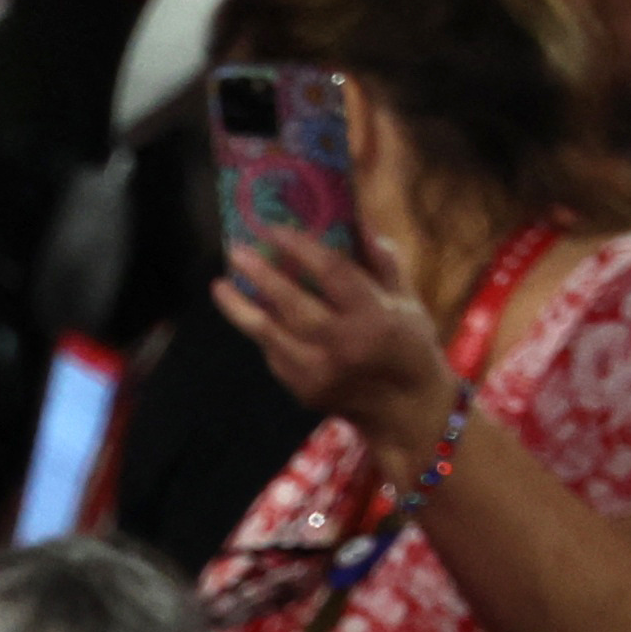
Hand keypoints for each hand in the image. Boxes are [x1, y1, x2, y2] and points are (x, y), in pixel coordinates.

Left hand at [212, 226, 455, 464]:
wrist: (406, 412)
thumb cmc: (410, 348)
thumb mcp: (407, 301)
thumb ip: (382, 263)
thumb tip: (356, 219)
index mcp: (375, 318)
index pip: (332, 273)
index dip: (301, 247)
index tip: (275, 228)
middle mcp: (344, 346)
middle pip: (292, 303)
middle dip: (261, 275)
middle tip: (236, 250)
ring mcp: (319, 372)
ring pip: (269, 334)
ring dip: (240, 308)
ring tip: (219, 285)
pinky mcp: (303, 390)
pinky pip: (273, 354)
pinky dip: (261, 333)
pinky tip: (248, 312)